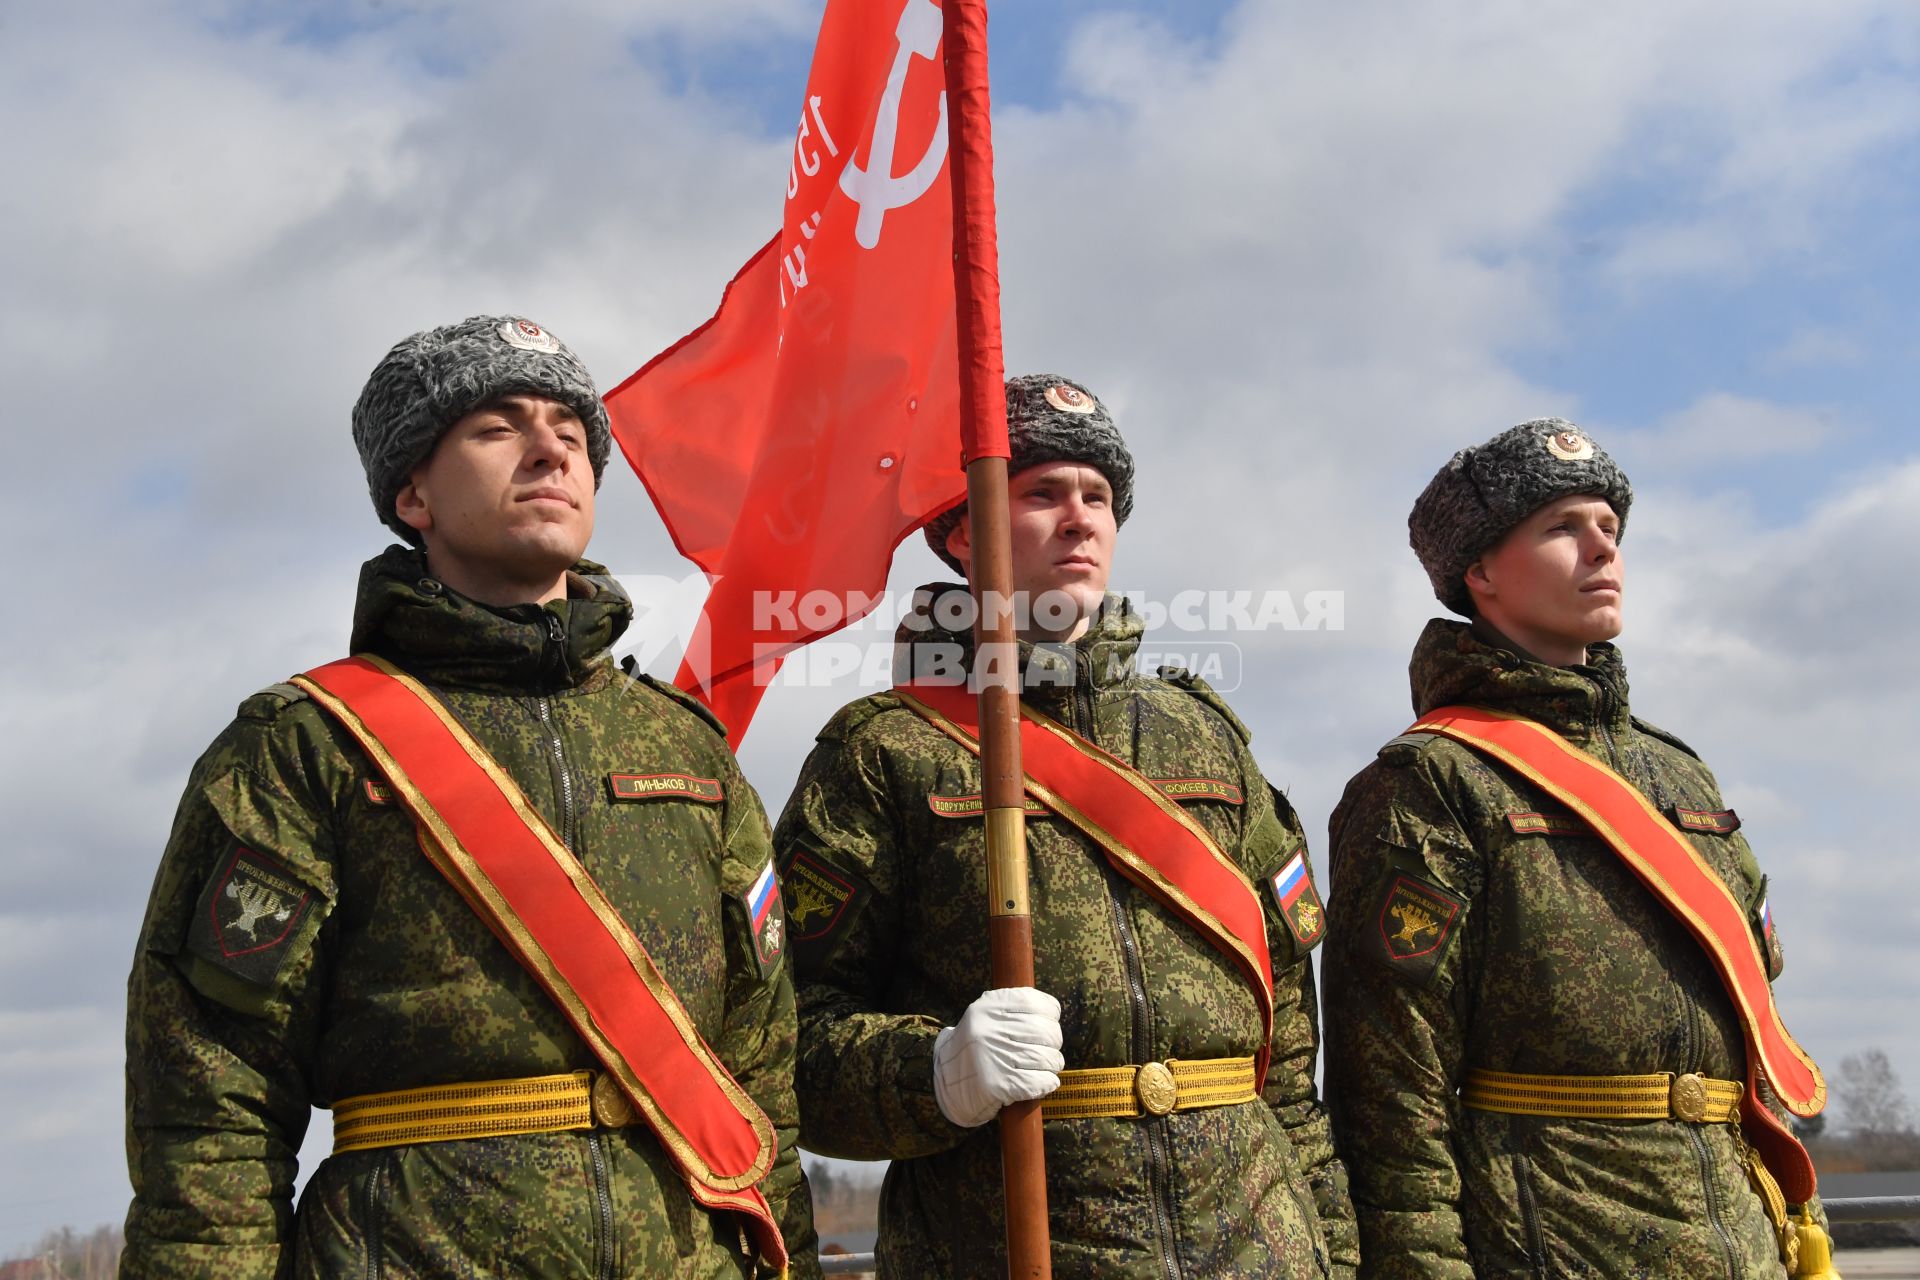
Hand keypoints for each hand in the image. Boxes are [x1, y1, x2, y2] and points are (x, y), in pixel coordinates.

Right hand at [932, 987, 1063, 1127]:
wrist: (947, 1082)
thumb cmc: (977, 1048)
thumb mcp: (987, 1018)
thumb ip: (1015, 1010)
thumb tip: (1053, 1011)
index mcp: (987, 1007)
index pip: (1035, 1002)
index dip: (1050, 1015)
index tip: (1048, 1024)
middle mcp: (989, 1029)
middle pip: (1046, 1032)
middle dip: (1054, 1044)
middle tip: (1048, 1051)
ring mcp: (993, 1056)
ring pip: (1046, 1058)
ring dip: (1052, 1065)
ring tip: (1045, 1068)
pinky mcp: (997, 1084)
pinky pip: (1039, 1081)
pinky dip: (1048, 1083)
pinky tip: (1045, 1082)